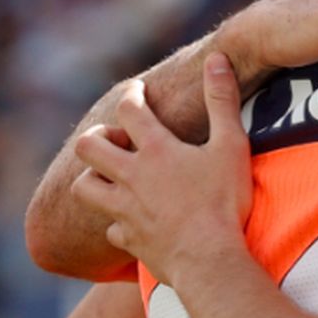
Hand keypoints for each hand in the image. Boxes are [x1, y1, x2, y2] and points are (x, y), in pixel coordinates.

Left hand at [71, 54, 252, 289]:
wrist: (209, 259)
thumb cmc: (223, 201)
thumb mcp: (231, 145)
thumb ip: (222, 100)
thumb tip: (217, 57)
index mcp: (156, 150)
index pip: (130, 109)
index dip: (132, 95)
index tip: (137, 91)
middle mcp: (132, 177)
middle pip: (89, 147)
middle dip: (97, 137)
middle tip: (115, 137)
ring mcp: (125, 210)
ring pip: (85, 188)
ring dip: (95, 178)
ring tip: (113, 177)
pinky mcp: (129, 239)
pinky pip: (112, 229)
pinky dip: (120, 224)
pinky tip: (133, 224)